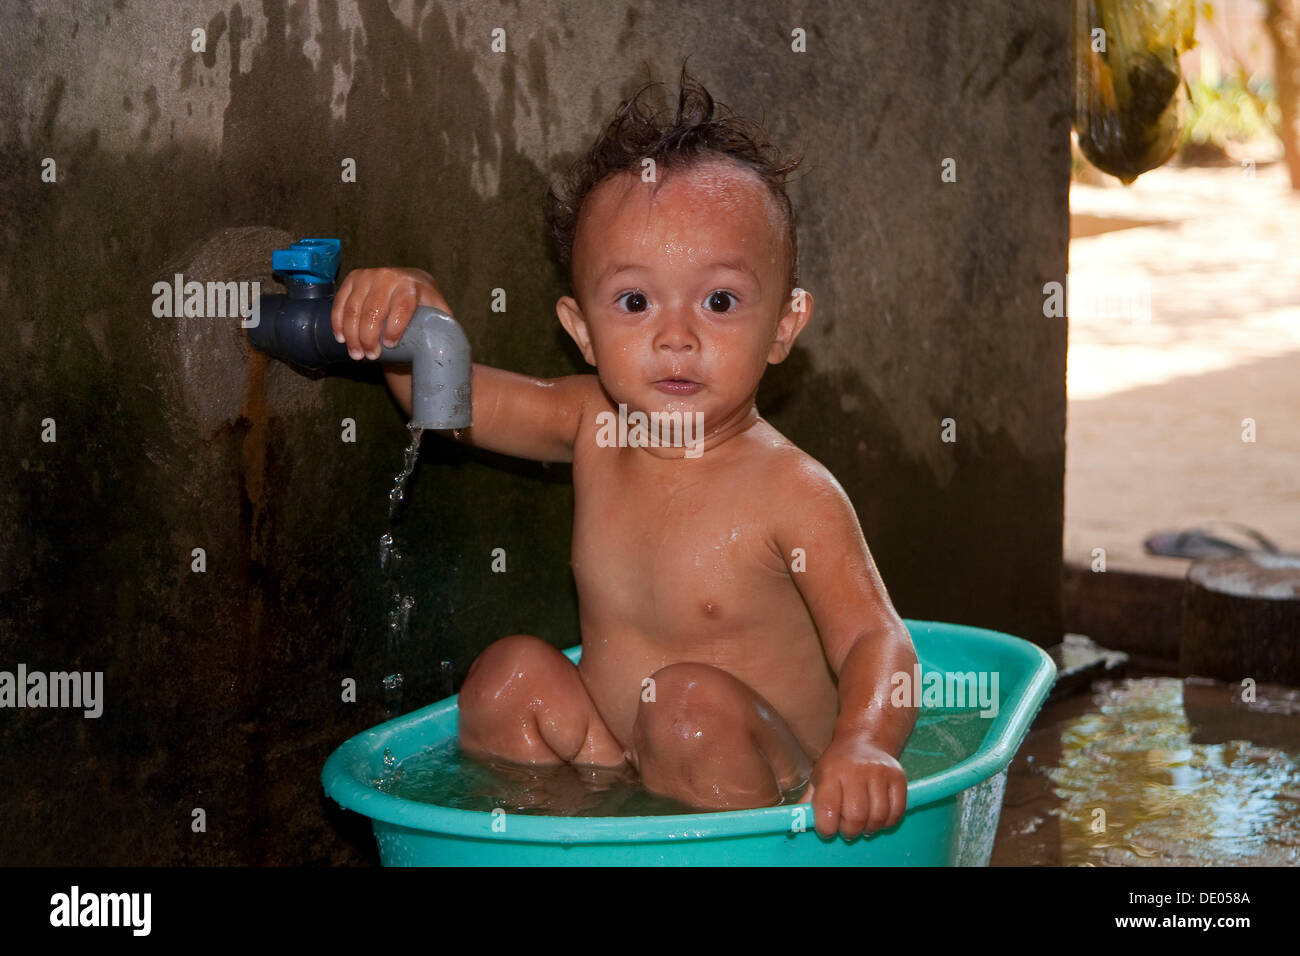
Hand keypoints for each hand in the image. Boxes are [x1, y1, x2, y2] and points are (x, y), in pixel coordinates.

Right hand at [330, 267, 451, 360]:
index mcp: (412, 285)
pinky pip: (340, 302)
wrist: (411, 284)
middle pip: (374, 311)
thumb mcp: (438, 314)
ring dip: (352, 334)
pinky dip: (338, 322)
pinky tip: (341, 339)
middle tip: (369, 357)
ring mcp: (368, 275)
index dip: (394, 329)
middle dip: (368, 337)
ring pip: (354, 308)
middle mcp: (389, 276)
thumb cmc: (426, 306)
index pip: (401, 307)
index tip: (390, 346)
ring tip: (356, 354)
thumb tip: (454, 358)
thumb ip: (445, 331)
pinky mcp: (353, 278)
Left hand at [802, 736, 906, 839]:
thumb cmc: (836, 765)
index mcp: (831, 773)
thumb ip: (808, 802)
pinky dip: (887, 823)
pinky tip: (878, 818)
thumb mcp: (817, 778)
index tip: (827, 829)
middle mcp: (856, 771)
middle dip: (850, 831)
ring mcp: (879, 773)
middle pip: (856, 817)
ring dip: (869, 829)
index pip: (828, 809)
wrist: (864, 741)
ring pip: (877, 817)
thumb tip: (794, 823)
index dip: (826, 828)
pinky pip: (897, 812)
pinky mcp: (898, 777)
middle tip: (847, 829)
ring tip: (863, 824)